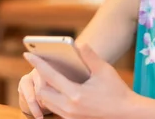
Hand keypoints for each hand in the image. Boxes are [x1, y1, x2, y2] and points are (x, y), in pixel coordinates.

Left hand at [23, 43, 137, 118]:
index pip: (50, 77)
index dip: (38, 64)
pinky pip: (55, 109)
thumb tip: (78, 43)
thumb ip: (90, 56)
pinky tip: (57, 88)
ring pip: (47, 102)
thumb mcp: (105, 70)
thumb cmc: (117, 91)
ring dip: (45, 89)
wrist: (126, 114)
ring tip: (46, 75)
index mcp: (76, 95)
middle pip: (43, 92)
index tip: (28, 54)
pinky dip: (53, 98)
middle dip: (39, 79)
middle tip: (39, 65)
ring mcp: (70, 117)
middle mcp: (69, 108)